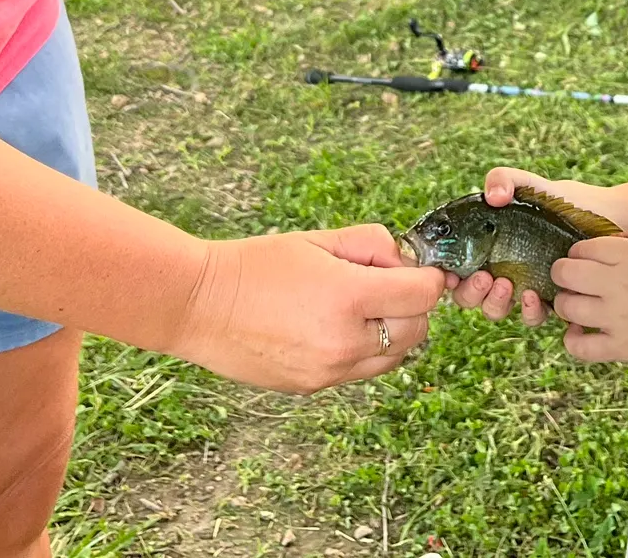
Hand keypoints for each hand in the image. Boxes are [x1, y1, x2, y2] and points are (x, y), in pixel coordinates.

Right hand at [172, 225, 446, 393]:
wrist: (200, 305)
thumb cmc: (260, 264)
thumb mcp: (323, 239)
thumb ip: (375, 245)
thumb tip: (405, 263)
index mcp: (349, 299)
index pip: (424, 295)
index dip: (427, 277)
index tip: (416, 267)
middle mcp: (344, 343)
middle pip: (417, 329)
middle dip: (412, 305)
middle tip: (385, 284)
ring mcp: (328, 372)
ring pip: (395, 357)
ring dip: (394, 332)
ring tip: (361, 307)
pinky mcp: (312, 388)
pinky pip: (362, 372)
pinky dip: (365, 351)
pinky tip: (338, 327)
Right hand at [441, 166, 551, 326]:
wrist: (601, 213)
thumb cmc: (557, 200)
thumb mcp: (528, 184)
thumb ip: (505, 179)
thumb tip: (493, 196)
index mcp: (486, 247)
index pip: (454, 268)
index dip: (444, 276)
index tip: (448, 273)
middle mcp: (499, 271)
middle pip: (468, 296)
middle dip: (469, 293)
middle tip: (484, 277)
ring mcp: (522, 287)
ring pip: (495, 310)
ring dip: (494, 304)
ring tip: (507, 285)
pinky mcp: (548, 300)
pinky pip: (532, 317)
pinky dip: (528, 312)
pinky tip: (533, 295)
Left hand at [550, 227, 627, 366]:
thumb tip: (605, 241)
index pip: (582, 248)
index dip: (576, 253)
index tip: (581, 260)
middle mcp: (618, 285)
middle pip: (565, 274)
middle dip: (561, 274)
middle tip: (569, 281)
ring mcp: (616, 319)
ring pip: (567, 308)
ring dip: (565, 305)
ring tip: (575, 306)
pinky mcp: (619, 348)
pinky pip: (578, 347)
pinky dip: (571, 340)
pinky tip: (578, 333)